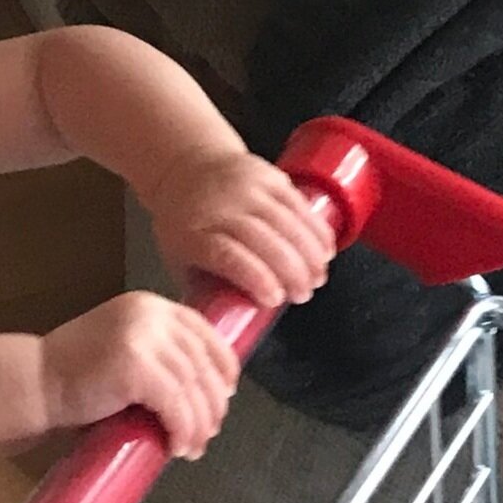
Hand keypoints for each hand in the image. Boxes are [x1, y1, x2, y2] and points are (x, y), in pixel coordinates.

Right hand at [39, 293, 240, 457]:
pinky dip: (182, 430)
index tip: (226, 393)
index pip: (203, 331)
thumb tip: (202, 384)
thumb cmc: (75, 375)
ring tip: (194, 446)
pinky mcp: (135, 367)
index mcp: (149, 305)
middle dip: (212, 402)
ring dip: (198, 424)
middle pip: (203, 362)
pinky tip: (177, 447)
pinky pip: (175, 405)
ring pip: (192, 387)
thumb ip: (158, 351)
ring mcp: (141, 338)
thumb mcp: (123, 346)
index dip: (223, 366)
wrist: (35, 383)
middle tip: (210, 431)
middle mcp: (149, 314)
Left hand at [146, 149, 333, 308]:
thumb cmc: (183, 224)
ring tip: (318, 278)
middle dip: (290, 271)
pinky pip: (298, 203)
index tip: (274, 300)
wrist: (184, 168)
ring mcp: (245, 187)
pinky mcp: (267, 175)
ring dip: (308, 253)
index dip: (255, 277)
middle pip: (262, 239)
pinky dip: (316, 229)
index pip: (227, 255)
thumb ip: (200, 290)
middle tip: (304, 295)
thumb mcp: (177, 258)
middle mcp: (219, 207)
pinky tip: (325, 251)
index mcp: (192, 233)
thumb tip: (222, 333)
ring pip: (286, 221)